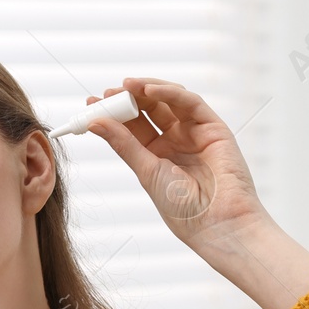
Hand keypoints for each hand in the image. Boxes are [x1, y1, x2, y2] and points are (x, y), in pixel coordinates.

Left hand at [83, 77, 273, 251]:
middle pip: (149, 110)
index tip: (91, 103)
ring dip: (146, 90)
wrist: (216, 223)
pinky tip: (149, 90)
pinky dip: (169, 93)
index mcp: (157, 156)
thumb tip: (95, 123)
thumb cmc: (183, 208)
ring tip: (125, 86)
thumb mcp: (146, 172)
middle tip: (107, 92)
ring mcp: (194, 133)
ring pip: (168, 101)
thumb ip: (123, 144)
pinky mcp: (213, 127)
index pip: (132, 127)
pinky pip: (190, 102)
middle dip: (127, 98)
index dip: (113, 113)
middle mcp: (175, 141)